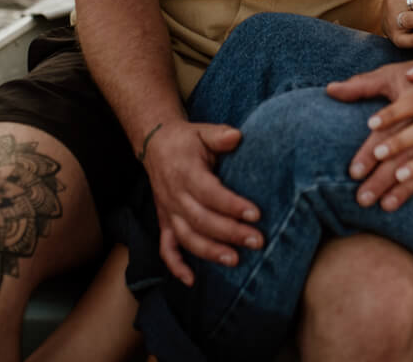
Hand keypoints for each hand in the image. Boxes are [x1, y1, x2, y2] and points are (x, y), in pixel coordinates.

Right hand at [141, 119, 263, 285]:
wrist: (156, 145)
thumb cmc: (187, 140)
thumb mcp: (202, 131)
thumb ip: (219, 135)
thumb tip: (236, 136)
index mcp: (185, 173)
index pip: (210, 193)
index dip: (231, 205)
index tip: (255, 214)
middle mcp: (175, 195)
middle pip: (202, 220)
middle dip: (230, 233)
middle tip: (257, 241)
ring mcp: (168, 211)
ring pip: (187, 237)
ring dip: (209, 252)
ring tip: (234, 260)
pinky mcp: (165, 222)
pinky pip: (166, 248)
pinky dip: (176, 266)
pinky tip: (191, 280)